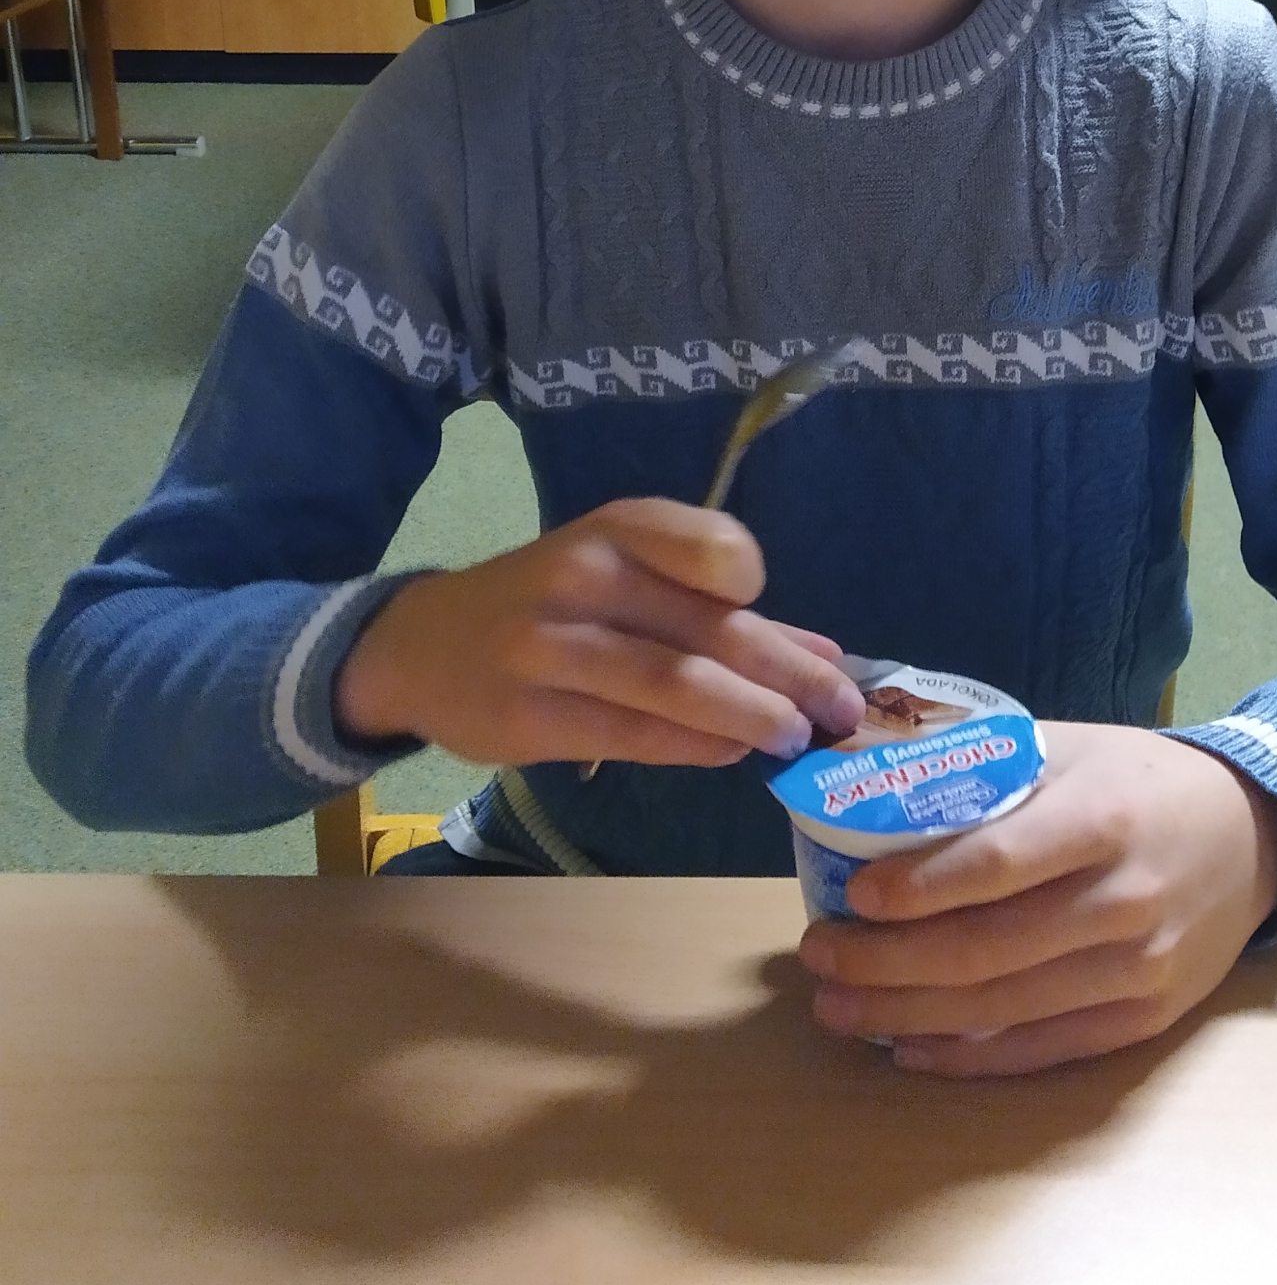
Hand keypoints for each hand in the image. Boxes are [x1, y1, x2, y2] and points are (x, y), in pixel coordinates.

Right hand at [333, 497, 863, 768]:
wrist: (424, 644)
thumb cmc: (551, 603)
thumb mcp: (627, 576)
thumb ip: (721, 612)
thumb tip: (825, 653)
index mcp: (617, 530)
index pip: (714, 549)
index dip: (763, 592)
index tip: (808, 633)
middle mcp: (583, 575)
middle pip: (710, 628)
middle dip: (791, 674)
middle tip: (844, 710)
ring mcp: (549, 647)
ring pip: (676, 685)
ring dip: (751, 718)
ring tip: (796, 739)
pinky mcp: (528, 716)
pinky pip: (633, 736)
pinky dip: (697, 748)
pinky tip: (731, 754)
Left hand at [797, 721, 1276, 1075]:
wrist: (1254, 837)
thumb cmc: (1140, 782)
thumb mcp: (1069, 747)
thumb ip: (981, 766)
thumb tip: (866, 771)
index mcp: (1103, 820)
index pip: (999, 863)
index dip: (921, 887)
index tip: (854, 895)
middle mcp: (1124, 903)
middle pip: (988, 949)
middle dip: (888, 961)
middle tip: (818, 955)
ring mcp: (1138, 972)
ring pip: (1004, 1009)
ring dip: (907, 1015)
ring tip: (837, 1006)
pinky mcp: (1142, 1022)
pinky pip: (1042, 1050)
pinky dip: (968, 1058)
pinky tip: (907, 1049)